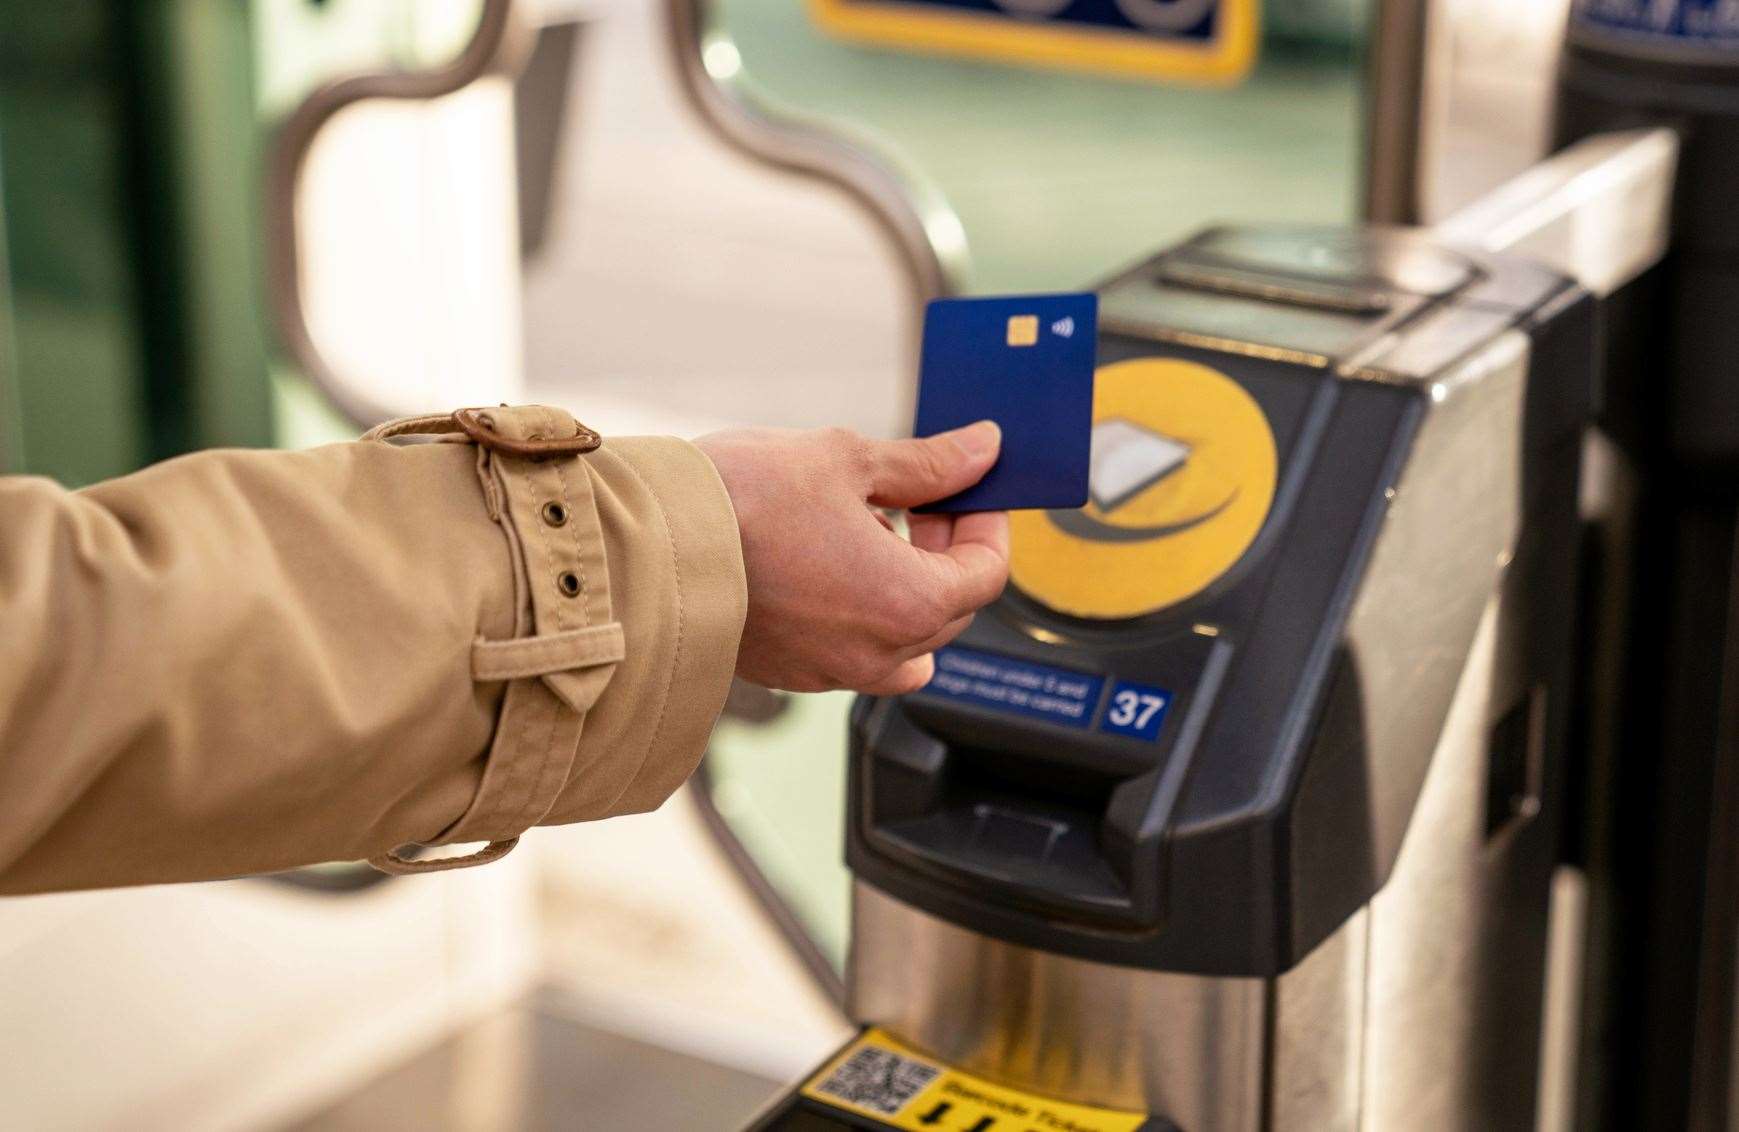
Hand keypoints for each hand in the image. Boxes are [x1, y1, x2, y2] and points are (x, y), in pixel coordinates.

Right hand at [694, 422, 1008, 694]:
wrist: (643, 548)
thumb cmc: (741, 502)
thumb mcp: (846, 461)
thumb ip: (926, 465)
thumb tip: (983, 449)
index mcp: (909, 604)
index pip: (987, 571)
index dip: (985, 521)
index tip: (967, 486)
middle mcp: (880, 655)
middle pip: (950, 607)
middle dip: (943, 548)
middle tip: (916, 496)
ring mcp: (832, 671)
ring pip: (904, 637)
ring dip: (902, 583)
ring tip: (863, 528)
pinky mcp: (789, 673)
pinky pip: (852, 650)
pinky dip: (858, 609)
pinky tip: (821, 560)